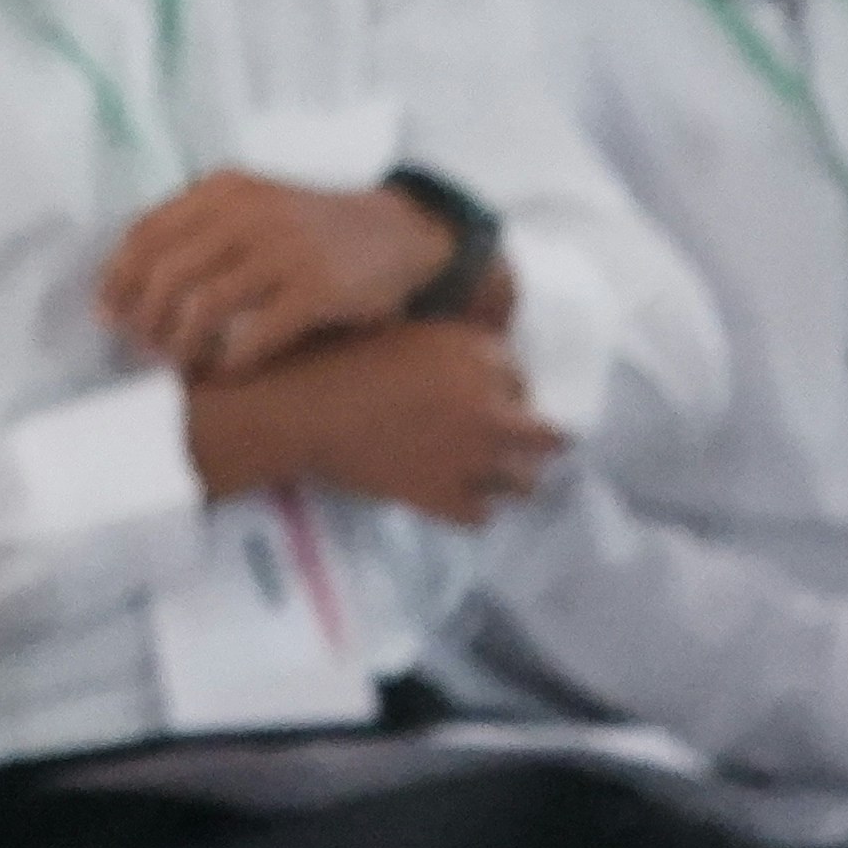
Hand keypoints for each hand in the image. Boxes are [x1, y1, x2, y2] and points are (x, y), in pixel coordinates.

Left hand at [101, 173, 452, 378]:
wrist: (398, 234)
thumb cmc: (308, 230)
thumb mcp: (252, 205)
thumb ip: (198, 228)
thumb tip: (128, 282)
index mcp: (224, 189)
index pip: (145, 233)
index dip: (117, 279)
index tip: (107, 316)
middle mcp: (249, 213)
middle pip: (166, 274)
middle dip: (145, 320)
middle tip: (143, 350)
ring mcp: (285, 250)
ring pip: (203, 308)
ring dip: (182, 347)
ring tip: (180, 366)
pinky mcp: (318, 290)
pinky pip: (255, 336)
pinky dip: (231, 363)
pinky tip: (227, 374)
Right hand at [185, 319, 559, 525]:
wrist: (297, 408)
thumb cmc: (338, 356)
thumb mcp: (407, 332)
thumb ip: (454, 349)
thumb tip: (485, 368)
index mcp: (478, 356)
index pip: (522, 377)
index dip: (504, 388)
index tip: (485, 396)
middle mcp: (489, 407)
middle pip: (550, 437)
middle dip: (534, 438)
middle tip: (513, 442)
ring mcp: (471, 458)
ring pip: (525, 482)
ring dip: (507, 477)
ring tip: (483, 473)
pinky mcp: (445, 498)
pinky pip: (482, 515)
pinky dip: (469, 507)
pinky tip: (448, 493)